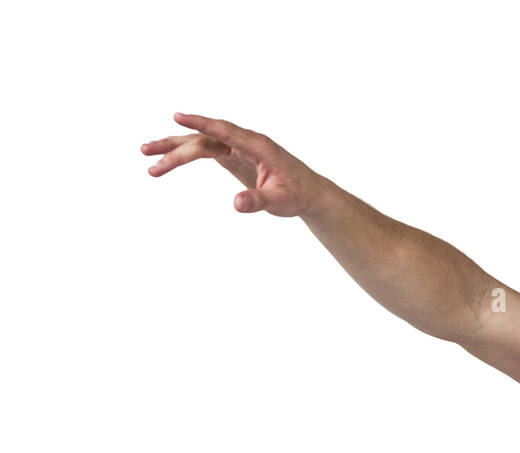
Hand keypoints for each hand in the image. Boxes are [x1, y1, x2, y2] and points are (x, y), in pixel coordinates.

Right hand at [141, 112, 326, 217]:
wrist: (309, 194)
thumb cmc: (297, 195)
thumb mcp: (279, 202)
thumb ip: (258, 201)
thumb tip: (237, 204)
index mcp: (257, 145)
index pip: (223, 131)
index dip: (200, 123)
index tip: (178, 116)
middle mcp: (244, 142)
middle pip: (204, 138)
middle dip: (175, 146)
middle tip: (146, 153)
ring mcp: (237, 147)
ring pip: (200, 142)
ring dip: (174, 147)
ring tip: (146, 153)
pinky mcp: (233, 156)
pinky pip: (205, 150)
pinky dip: (186, 154)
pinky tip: (167, 159)